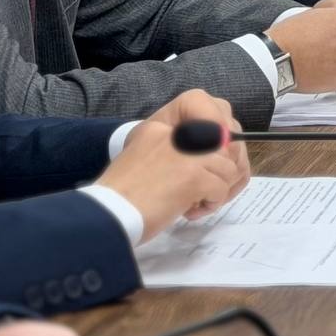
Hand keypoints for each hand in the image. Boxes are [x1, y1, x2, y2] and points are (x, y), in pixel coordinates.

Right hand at [97, 115, 250, 237]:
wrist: (108, 214)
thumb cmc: (123, 196)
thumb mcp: (144, 158)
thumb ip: (173, 150)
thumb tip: (215, 155)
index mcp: (160, 127)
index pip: (208, 121)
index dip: (218, 144)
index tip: (210, 165)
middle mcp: (176, 135)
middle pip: (224, 145)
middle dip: (222, 170)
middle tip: (207, 189)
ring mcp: (187, 154)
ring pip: (227, 168)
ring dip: (217, 190)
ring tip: (194, 203)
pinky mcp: (193, 176)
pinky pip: (221, 188)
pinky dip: (211, 203)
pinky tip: (189, 211)